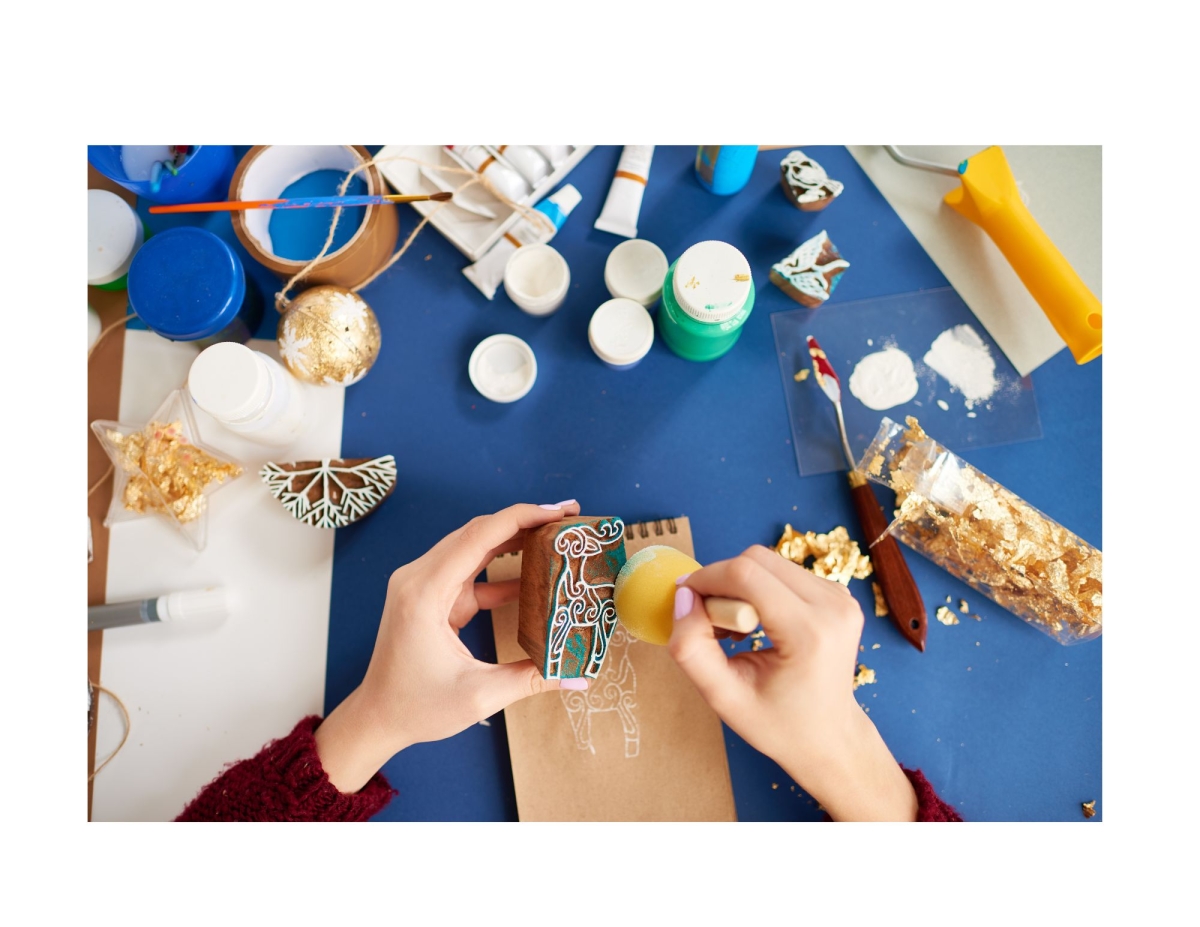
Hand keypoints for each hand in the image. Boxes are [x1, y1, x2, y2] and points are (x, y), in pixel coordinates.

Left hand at [314, 501, 582, 791]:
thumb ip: (531, 679)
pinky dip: (500, 569)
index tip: (558, 511)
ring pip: (473, 546)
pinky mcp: (431, 596)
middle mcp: (419, 577)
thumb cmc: (416, 707)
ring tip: (554, 536)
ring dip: (513, 539)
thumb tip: (580, 676)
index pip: (478, 537)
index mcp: (425, 592)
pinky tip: (533, 573)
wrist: (376, 718)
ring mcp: (423, 584)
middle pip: (477, 533)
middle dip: (523, 521)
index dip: (521, 518)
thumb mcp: (480, 695)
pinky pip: (470, 571)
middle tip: (567, 519)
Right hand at [669, 545, 917, 820]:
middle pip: (757, 559)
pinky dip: (759, 589)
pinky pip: (784, 572)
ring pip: (769, 561)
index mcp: (809, 633)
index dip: (706, 579)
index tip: (685, 601)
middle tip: (711, 623)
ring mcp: (840, 597)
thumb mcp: (724, 699)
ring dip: (739, 585)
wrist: (831, 738)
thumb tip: (682, 598)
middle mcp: (833, 606)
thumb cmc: (780, 725)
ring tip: (734, 630)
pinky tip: (755, 623)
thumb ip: (691, 649)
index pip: (746, 574)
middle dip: (721, 581)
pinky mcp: (839, 595)